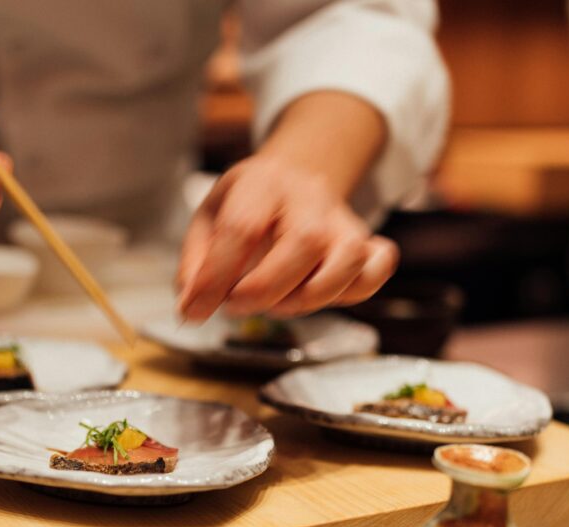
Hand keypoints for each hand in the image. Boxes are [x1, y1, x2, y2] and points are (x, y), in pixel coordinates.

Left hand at [176, 155, 398, 320]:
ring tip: (277, 304)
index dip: (216, 277)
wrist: (296, 175)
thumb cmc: (247, 205)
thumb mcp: (208, 220)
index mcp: (261, 182)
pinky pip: (376, 270)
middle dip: (265, 289)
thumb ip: (195, 264)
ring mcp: (342, 219)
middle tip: (236, 305)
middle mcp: (309, 195)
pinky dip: (354, 291)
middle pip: (303, 241)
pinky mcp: (365, 242)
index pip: (242, 229)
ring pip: (347, 259)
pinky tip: (319, 293)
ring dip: (310, 297)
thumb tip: (192, 307)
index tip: (197, 309)